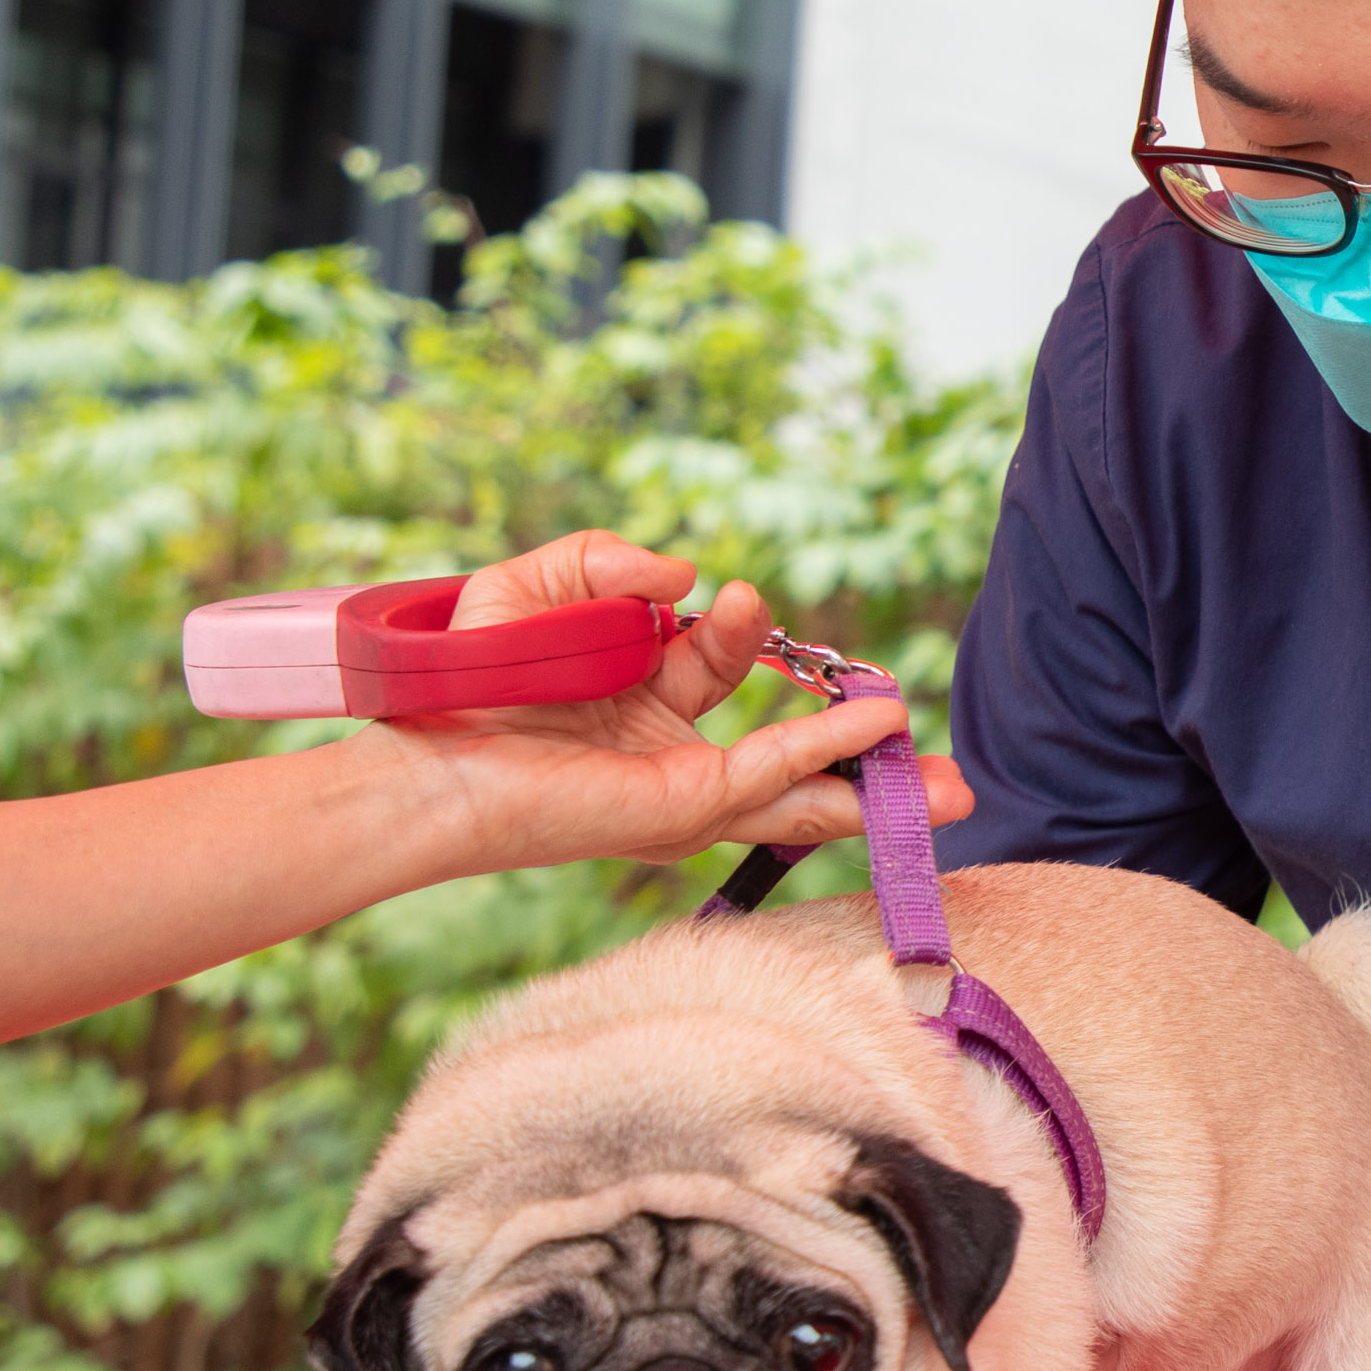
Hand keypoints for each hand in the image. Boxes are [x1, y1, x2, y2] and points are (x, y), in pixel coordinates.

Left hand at [342, 531, 950, 871]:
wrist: (425, 750)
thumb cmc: (467, 678)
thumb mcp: (539, 584)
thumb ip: (612, 560)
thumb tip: (690, 576)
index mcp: (645, 697)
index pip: (722, 661)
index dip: (746, 630)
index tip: (743, 600)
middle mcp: (673, 751)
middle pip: (789, 753)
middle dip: (861, 752)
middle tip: (917, 741)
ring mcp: (682, 790)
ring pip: (800, 790)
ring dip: (871, 782)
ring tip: (945, 785)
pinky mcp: (680, 810)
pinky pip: (770, 779)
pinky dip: (825, 757)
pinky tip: (876, 737)